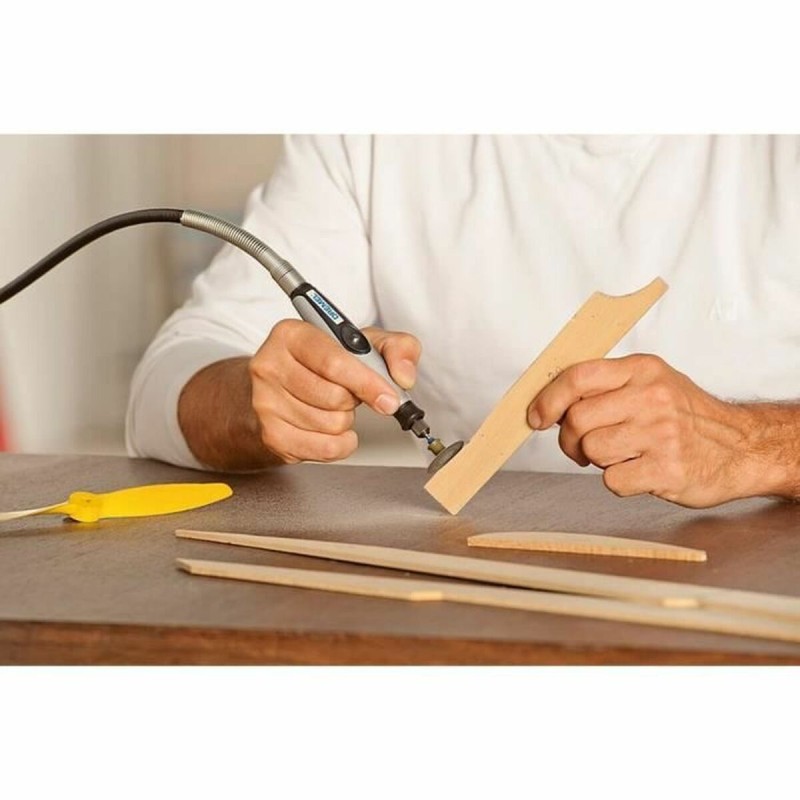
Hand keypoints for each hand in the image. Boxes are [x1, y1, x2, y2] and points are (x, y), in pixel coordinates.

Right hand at [249, 320, 420, 463]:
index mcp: (292, 334)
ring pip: (331, 425)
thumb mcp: (366, 343)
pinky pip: (325, 449)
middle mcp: (270, 365)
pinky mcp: (270, 434)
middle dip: (353, 400)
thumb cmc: (326, 363)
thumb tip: (403, 376)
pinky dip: (340, 444)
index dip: (367, 383)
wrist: (284, 389)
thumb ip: (398, 348)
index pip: (333, 362)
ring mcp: (265, 402)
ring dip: (345, 421)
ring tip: (332, 407)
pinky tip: (332, 430)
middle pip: (334, 397)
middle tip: (346, 392)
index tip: (388, 398)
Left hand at [526, 354, 789, 507]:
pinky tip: (640, 472)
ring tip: (621, 456)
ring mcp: (661, 434)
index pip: (578, 376)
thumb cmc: (687, 417)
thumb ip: (605, 387)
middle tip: (583, 446)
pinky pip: (612, 481)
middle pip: (577, 419)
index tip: (536, 417)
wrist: (742, 448)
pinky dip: (618, 482)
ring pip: (592, 450)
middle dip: (570, 439)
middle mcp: (651, 397)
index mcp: (642, 370)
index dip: (548, 399)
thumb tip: (549, 401)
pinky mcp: (667, 470)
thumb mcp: (652, 383)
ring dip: (596, 461)